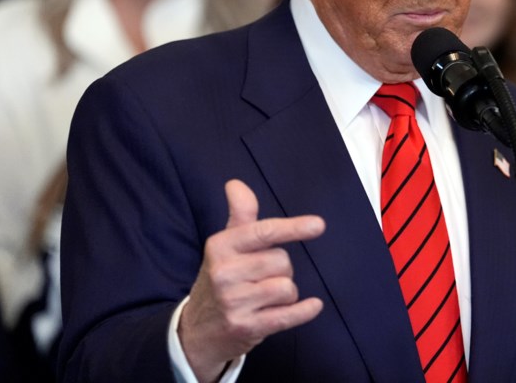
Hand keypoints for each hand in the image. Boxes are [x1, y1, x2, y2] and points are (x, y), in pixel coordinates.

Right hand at [178, 179, 325, 381]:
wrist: (197, 331)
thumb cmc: (221, 279)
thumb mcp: (225, 246)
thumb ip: (239, 215)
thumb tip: (235, 184)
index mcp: (220, 247)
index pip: (263, 232)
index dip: (293, 228)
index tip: (319, 225)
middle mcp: (223, 273)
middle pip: (282, 262)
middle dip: (282, 269)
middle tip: (263, 278)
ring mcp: (233, 303)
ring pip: (287, 287)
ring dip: (286, 293)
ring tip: (266, 298)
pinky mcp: (245, 328)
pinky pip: (288, 315)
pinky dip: (304, 310)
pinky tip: (312, 305)